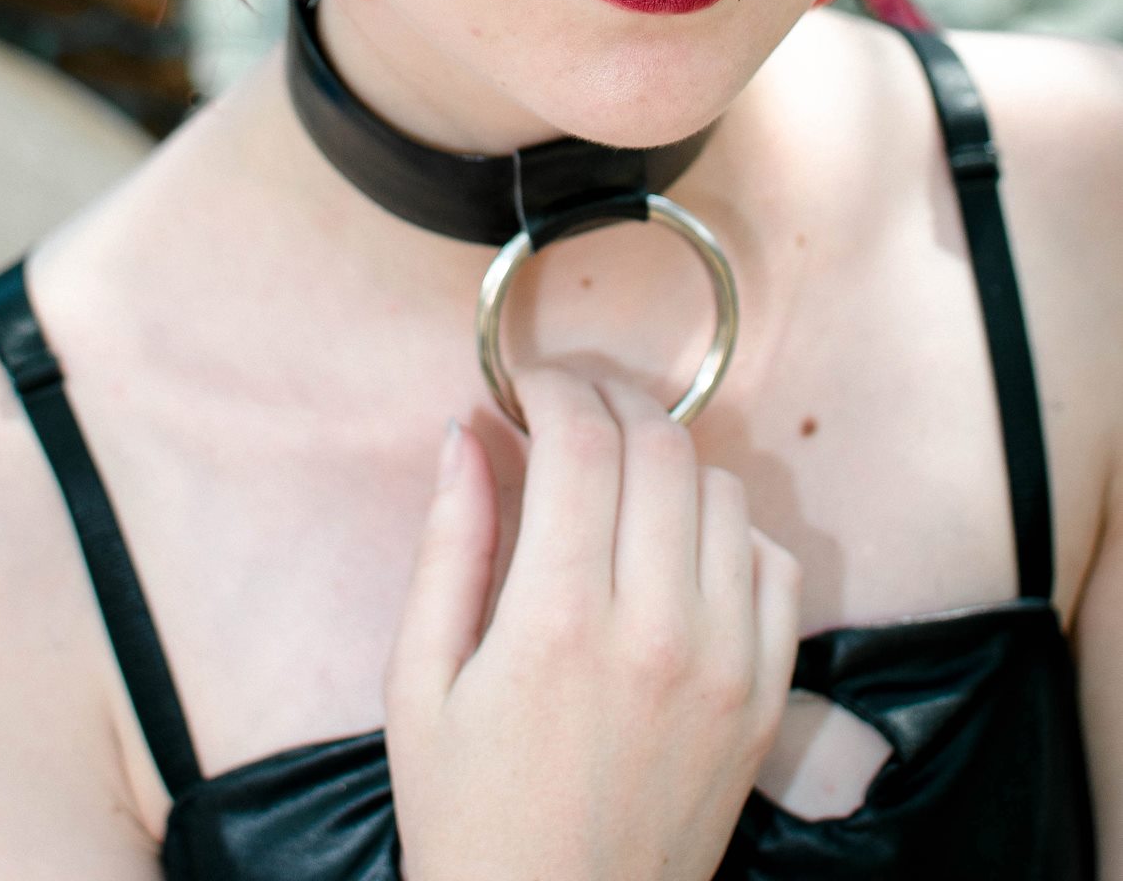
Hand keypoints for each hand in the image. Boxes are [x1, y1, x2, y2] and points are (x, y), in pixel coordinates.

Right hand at [384, 365, 800, 880]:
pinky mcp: (767, 700)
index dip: (553, 386)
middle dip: (611, 398)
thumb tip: (463, 431)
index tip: (526, 383)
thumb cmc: (468, 815)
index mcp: (559, 622)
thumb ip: (449, 545)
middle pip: (660, 448)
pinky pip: (778, 566)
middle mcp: (659, 631)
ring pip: (723, 493)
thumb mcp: (420, 682)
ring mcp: (728, 666)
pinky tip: (680, 541)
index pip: (581, 443)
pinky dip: (732, 529)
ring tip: (618, 471)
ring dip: (668, 459)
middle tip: (570, 402)